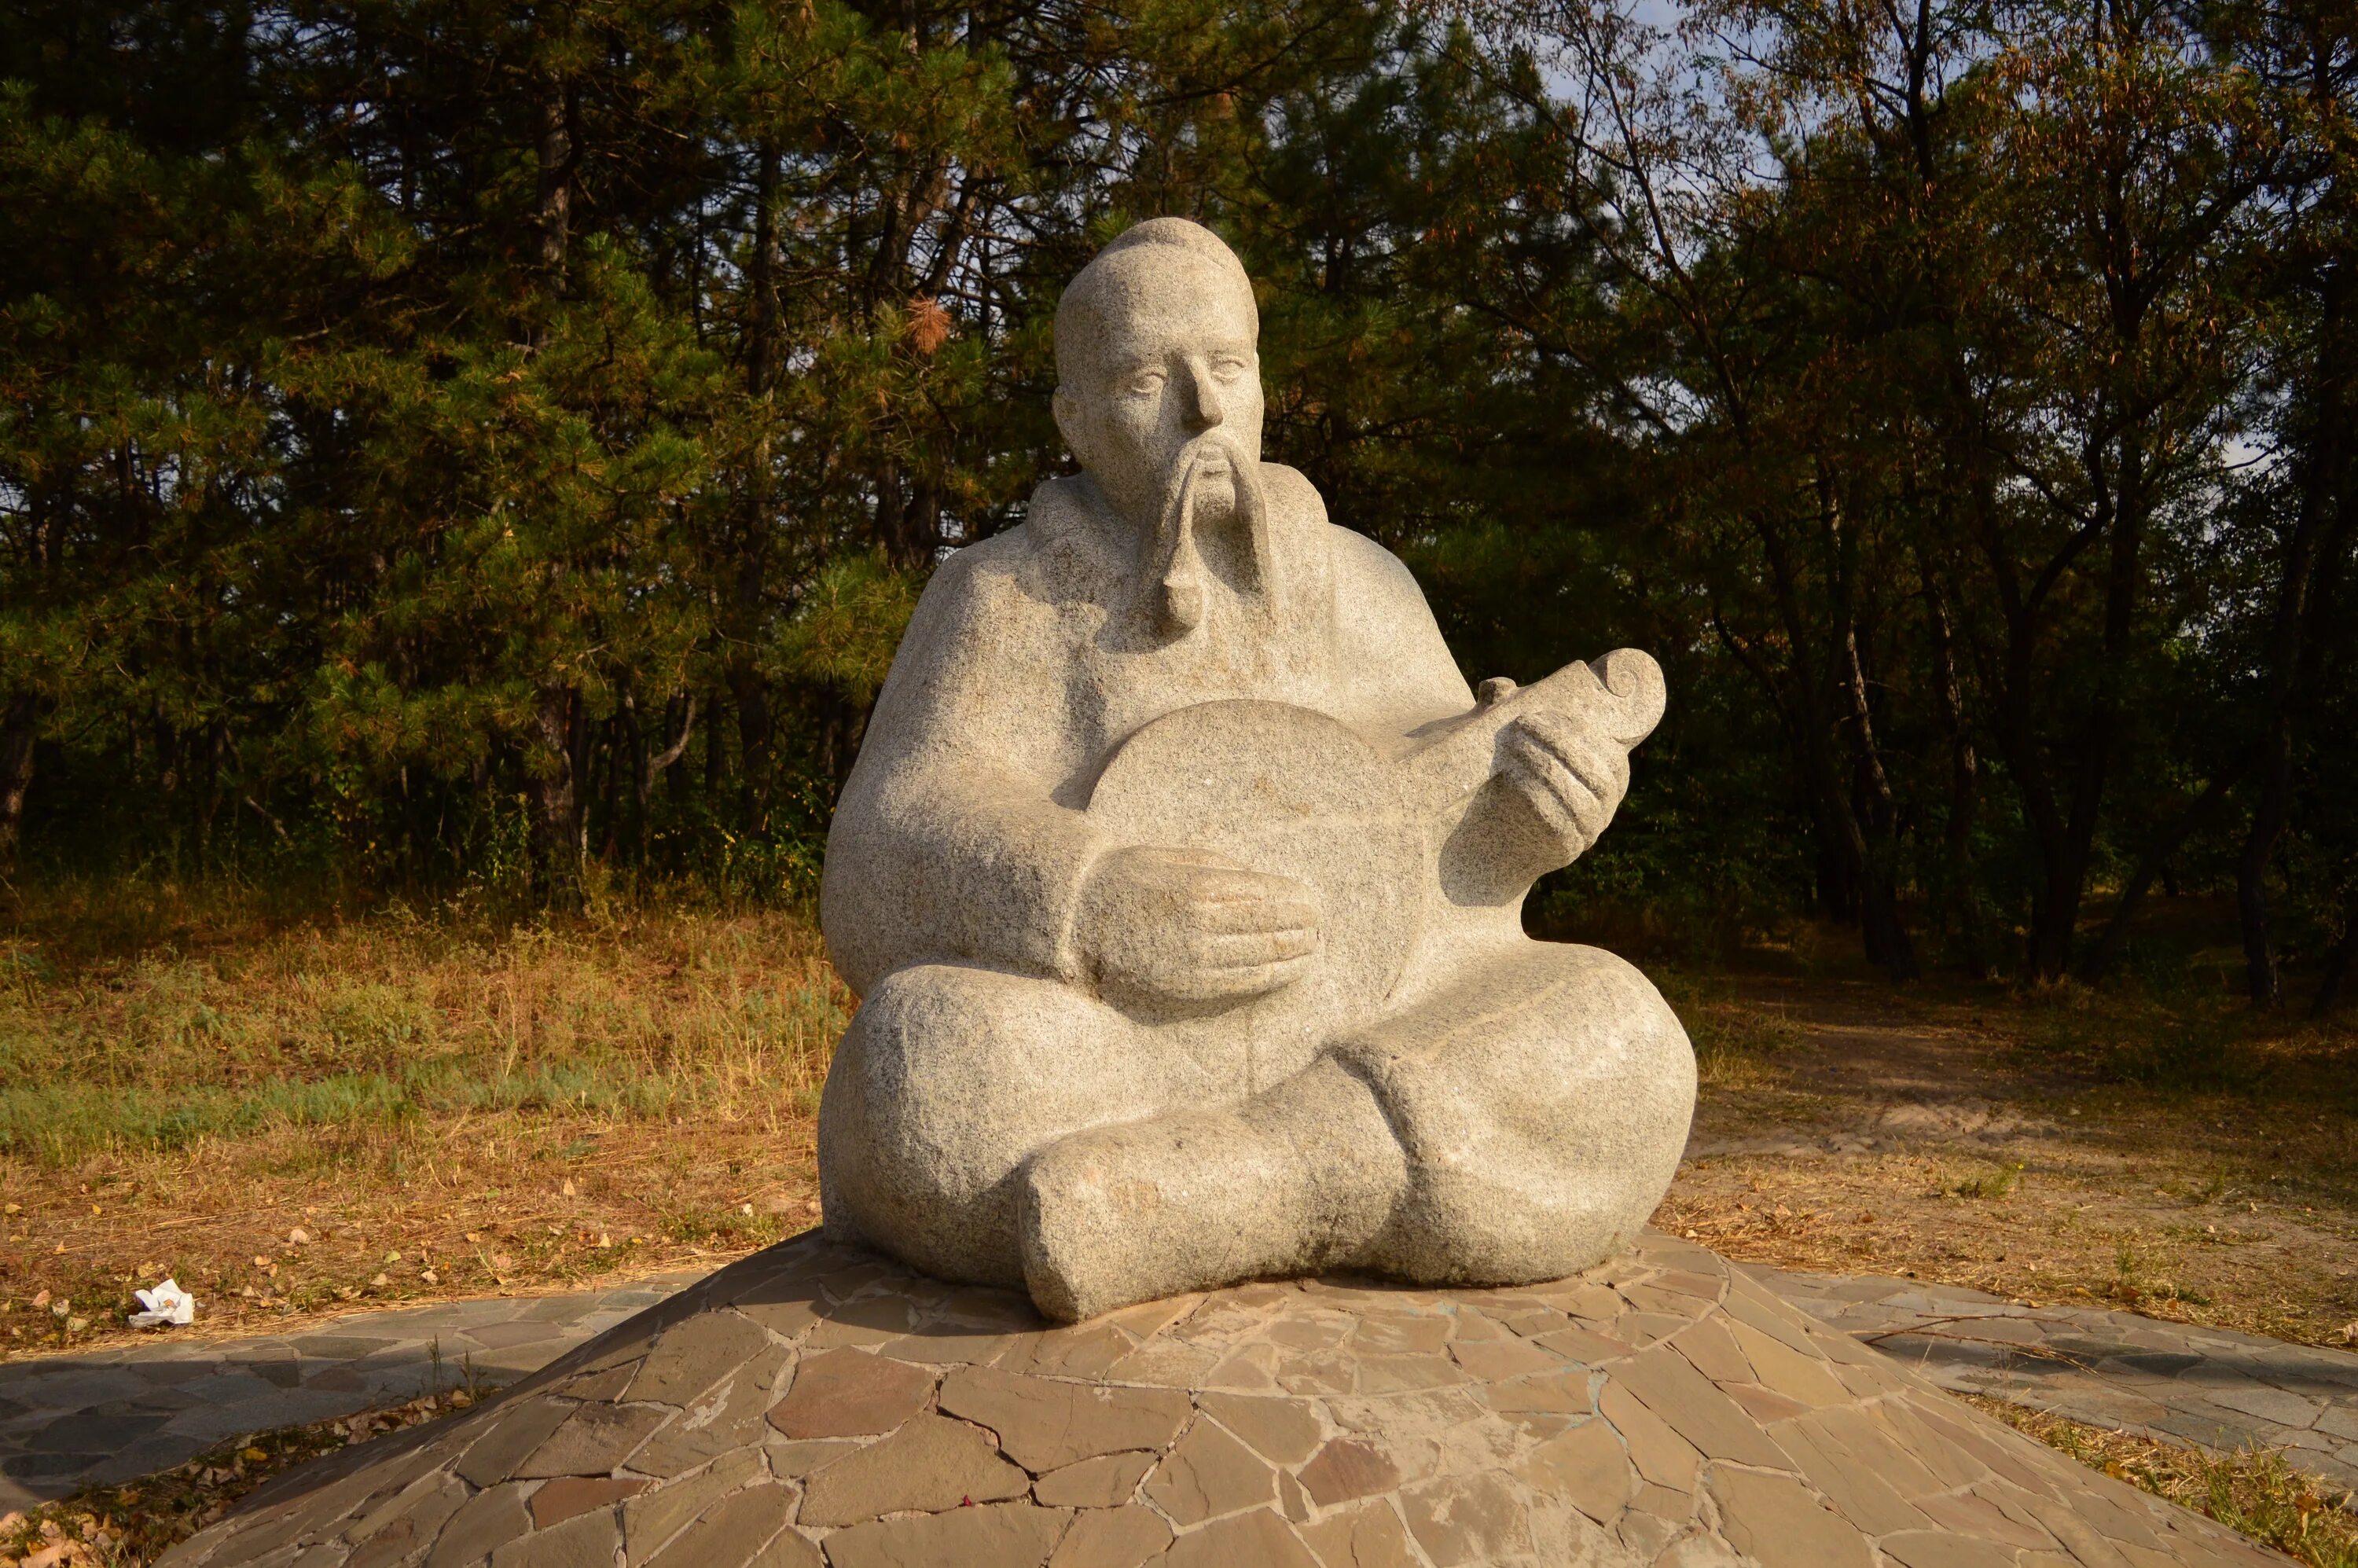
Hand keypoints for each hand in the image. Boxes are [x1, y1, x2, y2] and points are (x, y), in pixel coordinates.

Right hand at [1074, 846, 1319, 1005]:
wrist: (1081, 914)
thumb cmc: (1130, 876)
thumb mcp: (1174, 855)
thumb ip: (1220, 865)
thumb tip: (1263, 879)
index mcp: (1201, 887)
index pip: (1266, 894)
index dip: (1297, 899)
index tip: (1315, 900)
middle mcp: (1202, 925)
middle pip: (1271, 927)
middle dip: (1303, 926)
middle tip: (1322, 924)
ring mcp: (1196, 958)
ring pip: (1263, 958)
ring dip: (1295, 953)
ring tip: (1313, 946)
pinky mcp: (1189, 984)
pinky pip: (1243, 982)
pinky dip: (1273, 976)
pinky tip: (1289, 970)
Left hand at [1498, 707, 1630, 859]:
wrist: (1493, 833)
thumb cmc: (1510, 777)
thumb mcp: (1511, 742)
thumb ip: (1506, 712)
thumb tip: (1494, 686)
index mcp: (1605, 775)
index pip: (1609, 753)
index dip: (1579, 732)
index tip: (1541, 714)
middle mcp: (1605, 805)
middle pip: (1601, 776)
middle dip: (1562, 745)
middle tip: (1521, 727)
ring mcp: (1589, 831)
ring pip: (1583, 800)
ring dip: (1548, 769)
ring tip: (1513, 748)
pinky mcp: (1567, 850)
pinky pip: (1562, 825)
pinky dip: (1540, 799)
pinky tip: (1514, 779)